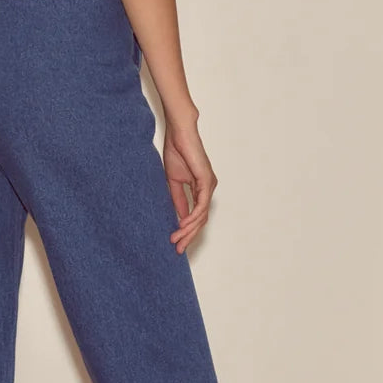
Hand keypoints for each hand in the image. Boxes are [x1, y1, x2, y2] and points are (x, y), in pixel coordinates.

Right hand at [161, 116, 215, 253]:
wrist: (179, 133)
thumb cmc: (176, 151)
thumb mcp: (173, 182)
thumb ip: (178, 199)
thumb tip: (179, 217)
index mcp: (201, 188)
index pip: (196, 215)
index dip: (186, 230)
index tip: (175, 242)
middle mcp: (208, 188)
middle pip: (201, 219)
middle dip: (189, 235)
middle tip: (177, 248)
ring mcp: (209, 185)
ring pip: (201, 215)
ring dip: (188, 229)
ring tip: (176, 239)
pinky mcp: (207, 181)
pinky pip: (201, 205)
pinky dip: (193, 217)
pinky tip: (183, 225)